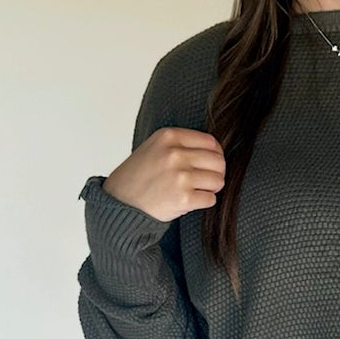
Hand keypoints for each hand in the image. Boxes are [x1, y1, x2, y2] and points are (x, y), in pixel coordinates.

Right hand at [104, 127, 225, 223]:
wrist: (120, 202)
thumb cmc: (138, 176)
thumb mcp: (155, 147)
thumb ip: (181, 144)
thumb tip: (216, 151)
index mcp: (169, 136)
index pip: (211, 142)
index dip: (215, 155)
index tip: (208, 164)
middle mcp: (175, 154)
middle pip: (218, 162)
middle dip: (216, 173)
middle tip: (205, 180)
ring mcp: (180, 176)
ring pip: (218, 180)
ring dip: (211, 188)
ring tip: (196, 190)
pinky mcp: (183, 198)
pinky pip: (210, 199)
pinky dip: (203, 202)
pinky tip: (190, 201)